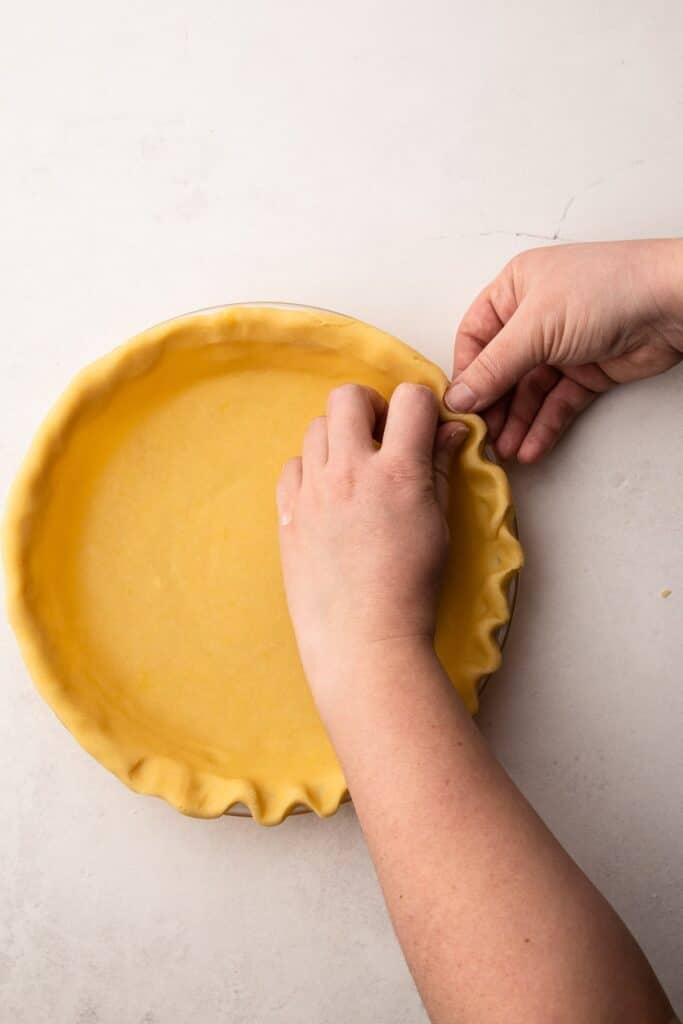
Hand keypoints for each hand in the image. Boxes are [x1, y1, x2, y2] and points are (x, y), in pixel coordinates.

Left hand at [276, 382, 466, 705]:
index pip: (411, 399)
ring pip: (315, 427)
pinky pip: (292, 466)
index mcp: (398, 473)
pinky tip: (327, 495)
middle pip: (348, 397)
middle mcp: (351, 472)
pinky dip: (310, 468)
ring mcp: (313, 491)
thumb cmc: (411, 589)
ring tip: (354, 470)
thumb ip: (440, 469)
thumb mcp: (439, 525)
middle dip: (370, 406)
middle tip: (381, 436)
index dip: (422, 405)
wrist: (364, 638)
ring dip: (338, 436)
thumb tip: (450, 430)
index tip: (421, 424)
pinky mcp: (288, 512)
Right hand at [445, 239, 682, 460]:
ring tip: (506, 450)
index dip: (467, 373)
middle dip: (492, 405)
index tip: (459, 406)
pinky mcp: (587, 371)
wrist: (673, 304)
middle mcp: (535, 317)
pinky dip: (544, 425)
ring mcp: (562, 346)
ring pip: (528, 392)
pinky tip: (532, 446)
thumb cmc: (607, 291)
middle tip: (482, 436)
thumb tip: (458, 397)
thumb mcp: (535, 329)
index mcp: (516, 289)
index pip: (475, 337)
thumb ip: (493, 368)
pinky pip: (557, 403)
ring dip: (516, 422)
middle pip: (501, 370)